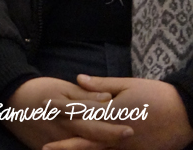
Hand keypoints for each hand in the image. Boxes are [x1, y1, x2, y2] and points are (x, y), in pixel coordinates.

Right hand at [4, 76, 130, 149]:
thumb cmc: (39, 90)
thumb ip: (85, 96)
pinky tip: (92, 149)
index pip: (95, 125)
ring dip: (96, 149)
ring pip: (79, 149)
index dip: (113, 129)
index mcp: (68, 116)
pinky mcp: (44, 149)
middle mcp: (63, 133)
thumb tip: (108, 98)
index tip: (131, 129)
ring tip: (112, 147)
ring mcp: (54, 144)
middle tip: (128, 137)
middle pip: (91, 142)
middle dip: (110, 141)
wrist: (9, 101)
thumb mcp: (62, 88)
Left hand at [52, 74, 192, 149]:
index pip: (83, 113)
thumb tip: (78, 79)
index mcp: (113, 113)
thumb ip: (102, 85)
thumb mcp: (128, 85)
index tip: (44, 109)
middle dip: (65, 145)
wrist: (186, 115)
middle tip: (44, 147)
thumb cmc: (157, 95)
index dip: (62, 112)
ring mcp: (128, 146)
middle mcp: (118, 133)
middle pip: (87, 141)